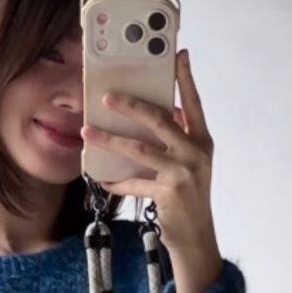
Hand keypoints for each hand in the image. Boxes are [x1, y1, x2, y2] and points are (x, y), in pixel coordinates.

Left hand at [81, 48, 221, 277]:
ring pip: (139, 148)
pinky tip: (101, 178)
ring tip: (88, 132)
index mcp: (203, 141)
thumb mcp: (193, 164)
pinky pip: (133, 181)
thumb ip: (181, 138)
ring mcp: (182, 173)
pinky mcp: (167, 192)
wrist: (197, 237)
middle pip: (159, 120)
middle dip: (131, 106)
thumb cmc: (190, 198)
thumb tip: (166, 111)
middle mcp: (195, 153)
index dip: (186, 78)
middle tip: (107, 97)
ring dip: (110, 140)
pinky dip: (116, 181)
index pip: (194, 103)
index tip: (179, 55)